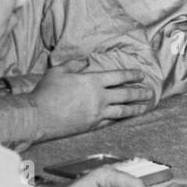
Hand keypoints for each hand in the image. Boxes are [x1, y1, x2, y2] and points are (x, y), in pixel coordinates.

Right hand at [27, 60, 153, 140]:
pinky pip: (110, 121)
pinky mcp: (91, 126)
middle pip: (126, 94)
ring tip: (145, 107)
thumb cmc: (46, 92)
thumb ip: (74, 64)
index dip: (132, 75)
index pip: (119, 76)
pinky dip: (120, 119)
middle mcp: (99, 97)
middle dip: (139, 93)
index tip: (141, 75)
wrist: (37, 116)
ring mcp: (97, 113)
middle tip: (149, 92)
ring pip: (122, 110)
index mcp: (93, 81)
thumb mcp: (59, 71)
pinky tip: (125, 118)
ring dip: (135, 108)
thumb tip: (85, 61)